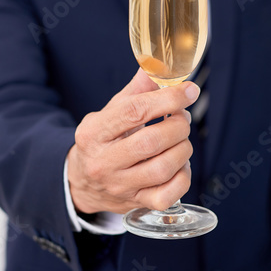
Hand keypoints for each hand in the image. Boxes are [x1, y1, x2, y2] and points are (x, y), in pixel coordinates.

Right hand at [66, 68, 199, 215]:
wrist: (82, 182)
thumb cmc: (102, 141)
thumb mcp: (110, 111)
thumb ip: (136, 90)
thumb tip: (160, 66)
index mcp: (94, 132)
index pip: (134, 112)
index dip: (168, 99)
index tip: (188, 91)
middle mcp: (103, 161)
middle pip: (151, 142)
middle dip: (178, 125)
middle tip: (182, 118)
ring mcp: (120, 185)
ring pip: (163, 168)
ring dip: (183, 149)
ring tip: (180, 139)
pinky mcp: (135, 203)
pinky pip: (169, 195)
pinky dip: (183, 176)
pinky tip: (179, 165)